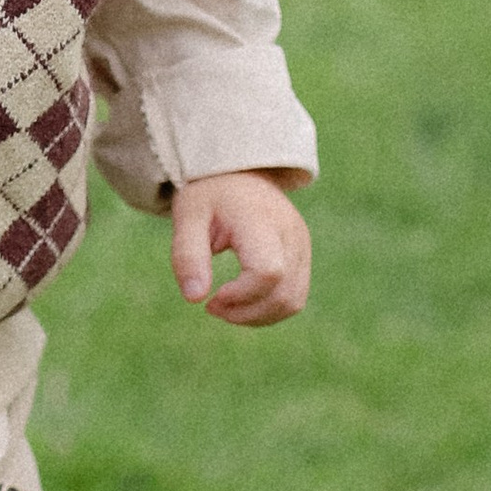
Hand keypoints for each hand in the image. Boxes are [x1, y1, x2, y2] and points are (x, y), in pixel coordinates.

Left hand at [169, 169, 309, 327]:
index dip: (240, 296)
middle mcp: (291, 234)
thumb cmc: (209, 196)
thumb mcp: (187, 218)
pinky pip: (294, 297)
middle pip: (283, 294)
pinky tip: (242, 302)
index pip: (268, 272)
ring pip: (293, 301)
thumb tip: (195, 299)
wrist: (237, 173)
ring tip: (225, 307)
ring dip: (257, 317)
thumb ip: (188, 256)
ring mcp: (302, 246)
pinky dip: (269, 309)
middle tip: (212, 306)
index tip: (212, 297)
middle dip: (245, 313)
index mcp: (262, 221)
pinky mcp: (303, 257)